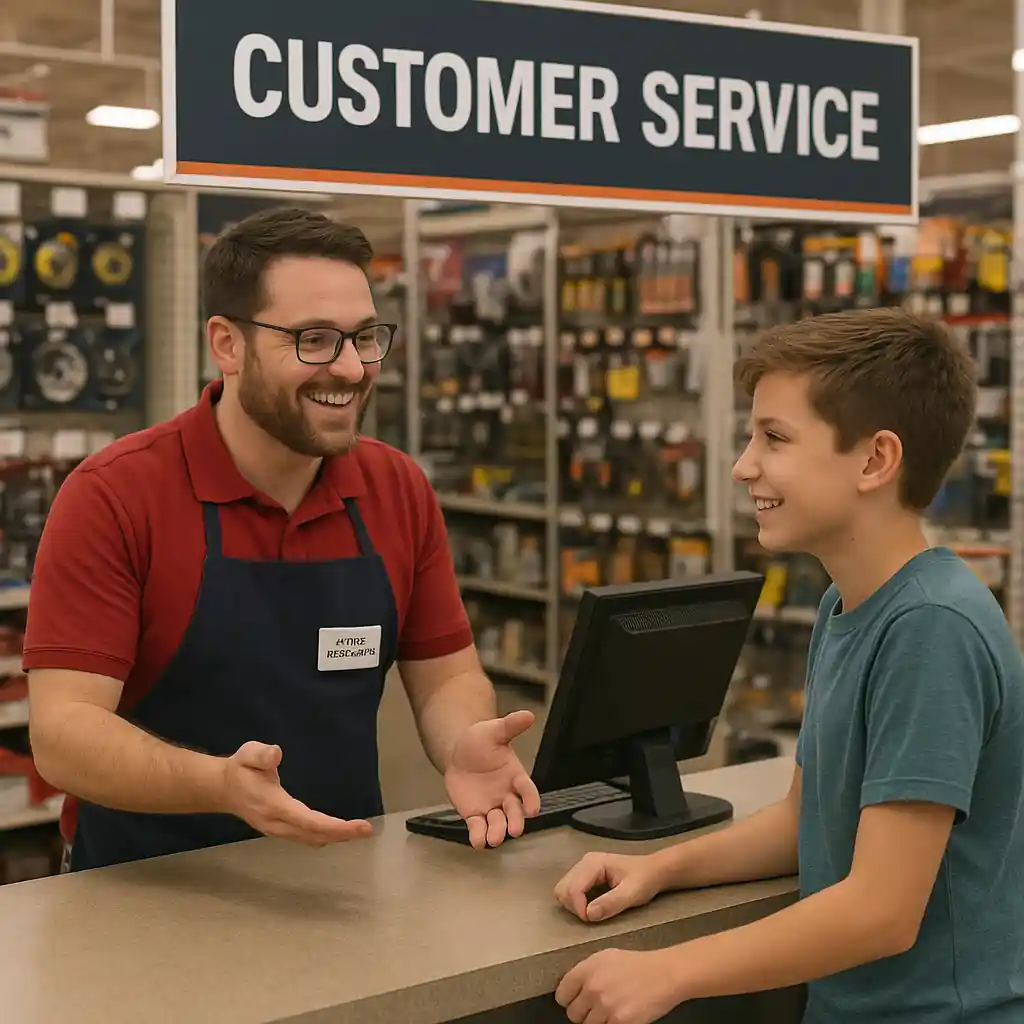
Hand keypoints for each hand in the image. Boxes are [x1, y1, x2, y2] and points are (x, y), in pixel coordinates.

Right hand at [220, 741, 372, 845]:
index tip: (359, 826)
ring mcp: (277, 830)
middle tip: (368, 830)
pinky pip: (306, 837)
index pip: (309, 821)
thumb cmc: (240, 769)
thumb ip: (261, 754)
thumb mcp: (247, 754)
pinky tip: (338, 831)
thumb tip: (276, 754)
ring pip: (310, 840)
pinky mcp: (279, 830)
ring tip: (358, 831)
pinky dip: (324, 836)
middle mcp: (277, 823)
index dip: (335, 826)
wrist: (222, 789)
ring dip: (334, 837)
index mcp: (274, 805)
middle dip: (342, 834)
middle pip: (314, 835)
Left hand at [444, 710, 540, 848]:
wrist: (459, 752)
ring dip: (498, 832)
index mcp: (515, 776)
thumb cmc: (481, 741)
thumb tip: (528, 715)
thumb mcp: (494, 730)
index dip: (531, 799)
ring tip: (494, 839)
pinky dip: (479, 836)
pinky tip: (478, 842)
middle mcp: (507, 795)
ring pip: (498, 823)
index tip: (533, 809)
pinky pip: (478, 827)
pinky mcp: (474, 814)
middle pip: (515, 811)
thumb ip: (510, 725)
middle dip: (516, 821)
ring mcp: (491, 806)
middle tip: (515, 830)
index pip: (527, 789)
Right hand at [555, 851, 662, 921]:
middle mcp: (584, 862)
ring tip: (592, 913)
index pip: (573, 887)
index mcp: (594, 863)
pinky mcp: (584, 875)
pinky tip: (591, 907)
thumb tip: (589, 915)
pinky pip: (570, 890)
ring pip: (563, 890)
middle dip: (574, 907)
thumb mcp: (632, 894)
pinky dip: (576, 903)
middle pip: (563, 888)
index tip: (593, 920)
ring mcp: (582, 867)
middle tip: (592, 918)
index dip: (579, 908)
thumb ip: (611, 903)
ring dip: (573, 906)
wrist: (654, 871)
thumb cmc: (645, 880)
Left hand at [555, 947, 685, 1023]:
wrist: (664, 974)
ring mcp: (606, 1006)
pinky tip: (620, 1015)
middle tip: (596, 1007)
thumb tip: (571, 988)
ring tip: (611, 1010)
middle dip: (584, 1012)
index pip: (562, 995)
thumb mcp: (606, 958)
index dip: (569, 999)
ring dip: (598, 1021)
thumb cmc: (637, 964)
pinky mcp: (620, 1022)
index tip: (576, 1000)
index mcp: (587, 969)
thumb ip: (586, 972)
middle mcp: (593, 988)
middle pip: (573, 1014)